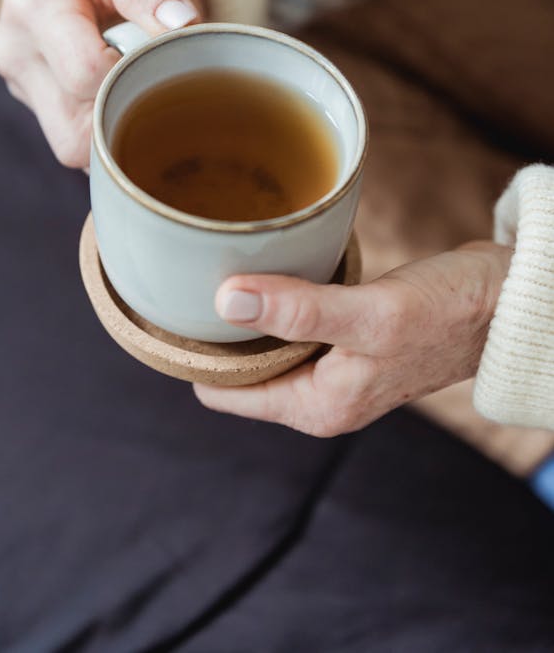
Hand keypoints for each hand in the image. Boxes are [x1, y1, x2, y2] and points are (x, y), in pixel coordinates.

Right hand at [0, 0, 202, 167]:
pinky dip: (114, 137)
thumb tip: (179, 23)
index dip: (135, 72)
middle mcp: (14, 51)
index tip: (165, 51)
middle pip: (72, 130)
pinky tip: (132, 106)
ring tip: (142, 88)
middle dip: (125, 113)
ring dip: (119, 130)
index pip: (86, 72)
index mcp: (31, 3)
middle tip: (158, 78)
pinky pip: (81, 151)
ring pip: (75, 150)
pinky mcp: (41, 111)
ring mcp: (24, 87)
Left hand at [195, 242, 511, 435]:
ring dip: (243, 312)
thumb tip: (225, 301)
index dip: (193, 354)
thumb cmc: (448, 314)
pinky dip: (274, 300)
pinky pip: (290, 322)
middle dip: (212, 331)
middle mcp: (320, 394)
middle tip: (185, 276)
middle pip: (237, 368)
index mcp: (317, 406)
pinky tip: (263, 267)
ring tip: (215, 266)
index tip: (167, 308)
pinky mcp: (347, 336)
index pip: (222, 394)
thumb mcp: (369, 314)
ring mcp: (334, 366)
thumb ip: (297, 311)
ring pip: (263, 342)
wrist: (505, 302)